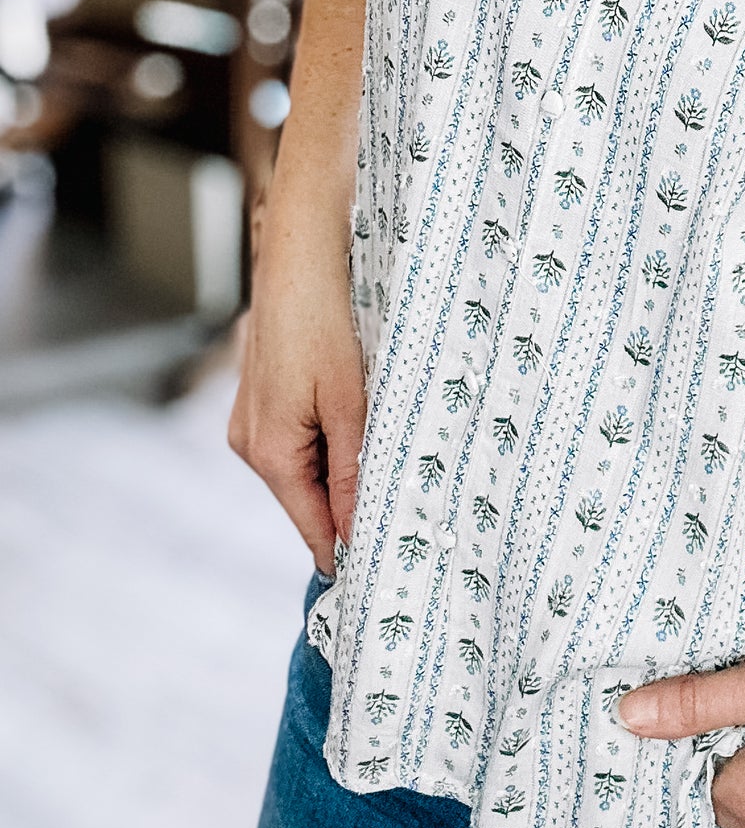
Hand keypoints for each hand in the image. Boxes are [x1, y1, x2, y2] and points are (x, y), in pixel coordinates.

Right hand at [227, 181, 366, 577]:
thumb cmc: (326, 319)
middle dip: (353, 508)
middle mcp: (250, 444)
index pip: (313, 527)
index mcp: (269, 453)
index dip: (349, 552)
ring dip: (346, 471)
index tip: (389, 575)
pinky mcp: (263, 398)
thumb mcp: (349, 402)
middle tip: (411, 518)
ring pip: (308, 469)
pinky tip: (364, 427)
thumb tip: (355, 536)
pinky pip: (301, 440)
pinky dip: (332, 443)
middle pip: (310, 500)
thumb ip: (352, 471)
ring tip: (395, 466)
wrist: (301, 252)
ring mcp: (252, 420)